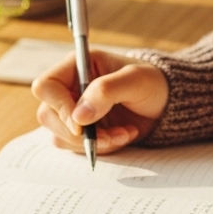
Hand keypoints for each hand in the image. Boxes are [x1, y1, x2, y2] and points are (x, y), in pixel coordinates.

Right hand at [32, 48, 168, 154]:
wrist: (166, 103)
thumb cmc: (153, 83)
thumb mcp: (136, 80)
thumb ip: (106, 92)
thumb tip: (78, 117)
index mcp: (78, 66)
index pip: (46, 86)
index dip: (59, 107)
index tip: (81, 124)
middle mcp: (71, 88)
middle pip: (48, 116)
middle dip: (79, 132)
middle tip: (110, 134)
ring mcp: (74, 111)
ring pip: (61, 136)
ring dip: (93, 142)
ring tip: (123, 133)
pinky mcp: (83, 130)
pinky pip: (76, 147)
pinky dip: (100, 147)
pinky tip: (123, 135)